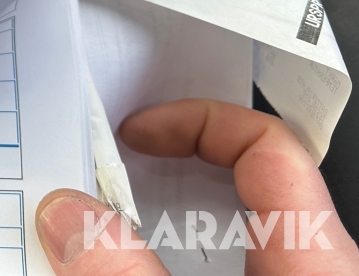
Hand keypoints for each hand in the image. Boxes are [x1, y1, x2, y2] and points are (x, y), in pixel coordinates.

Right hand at [36, 99, 358, 273]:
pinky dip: (160, 260)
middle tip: (109, 167)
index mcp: (315, 257)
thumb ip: (124, 271)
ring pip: (221, 235)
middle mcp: (309, 269)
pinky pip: (213, 268)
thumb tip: (66, 216)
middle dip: (161, 170)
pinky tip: (121, 267)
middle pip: (236, 183)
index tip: (138, 130)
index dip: (197, 121)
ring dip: (155, 221)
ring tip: (101, 216)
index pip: (268, 145)